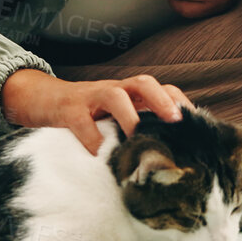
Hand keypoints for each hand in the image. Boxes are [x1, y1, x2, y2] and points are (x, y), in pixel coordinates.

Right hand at [0, 70, 193, 153]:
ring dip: (129, 115)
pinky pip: (81, 121)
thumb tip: (168, 157)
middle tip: (174, 122)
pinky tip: (99, 155)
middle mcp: (114, 90)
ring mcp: (91, 97)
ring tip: (137, 137)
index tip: (196, 123)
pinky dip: (92, 139)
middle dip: (161, 100)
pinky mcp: (69, 109)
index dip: (180, 102)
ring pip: (114, 95)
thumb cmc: (88, 115)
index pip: (162, 89)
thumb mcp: (115, 118)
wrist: (45, 100)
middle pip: (143, 82)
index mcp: (130, 94)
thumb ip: (137, 129)